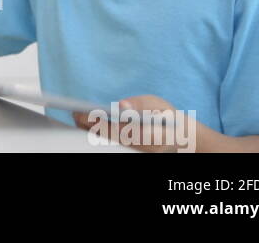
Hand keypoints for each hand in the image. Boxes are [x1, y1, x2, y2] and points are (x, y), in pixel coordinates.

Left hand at [72, 94, 193, 152]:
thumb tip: (121, 105)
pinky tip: (89, 127)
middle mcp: (139, 150)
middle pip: (107, 141)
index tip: (80, 113)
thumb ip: (140, 104)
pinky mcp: (129, 154)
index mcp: (149, 138)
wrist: (182, 140)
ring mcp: (134, 154)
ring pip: (106, 145)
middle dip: (89, 128)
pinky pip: (110, 146)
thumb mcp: (159, 106)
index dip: (95, 123)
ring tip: (79, 119)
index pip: (115, 132)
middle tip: (76, 114)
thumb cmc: (168, 119)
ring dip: (92, 132)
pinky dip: (99, 137)